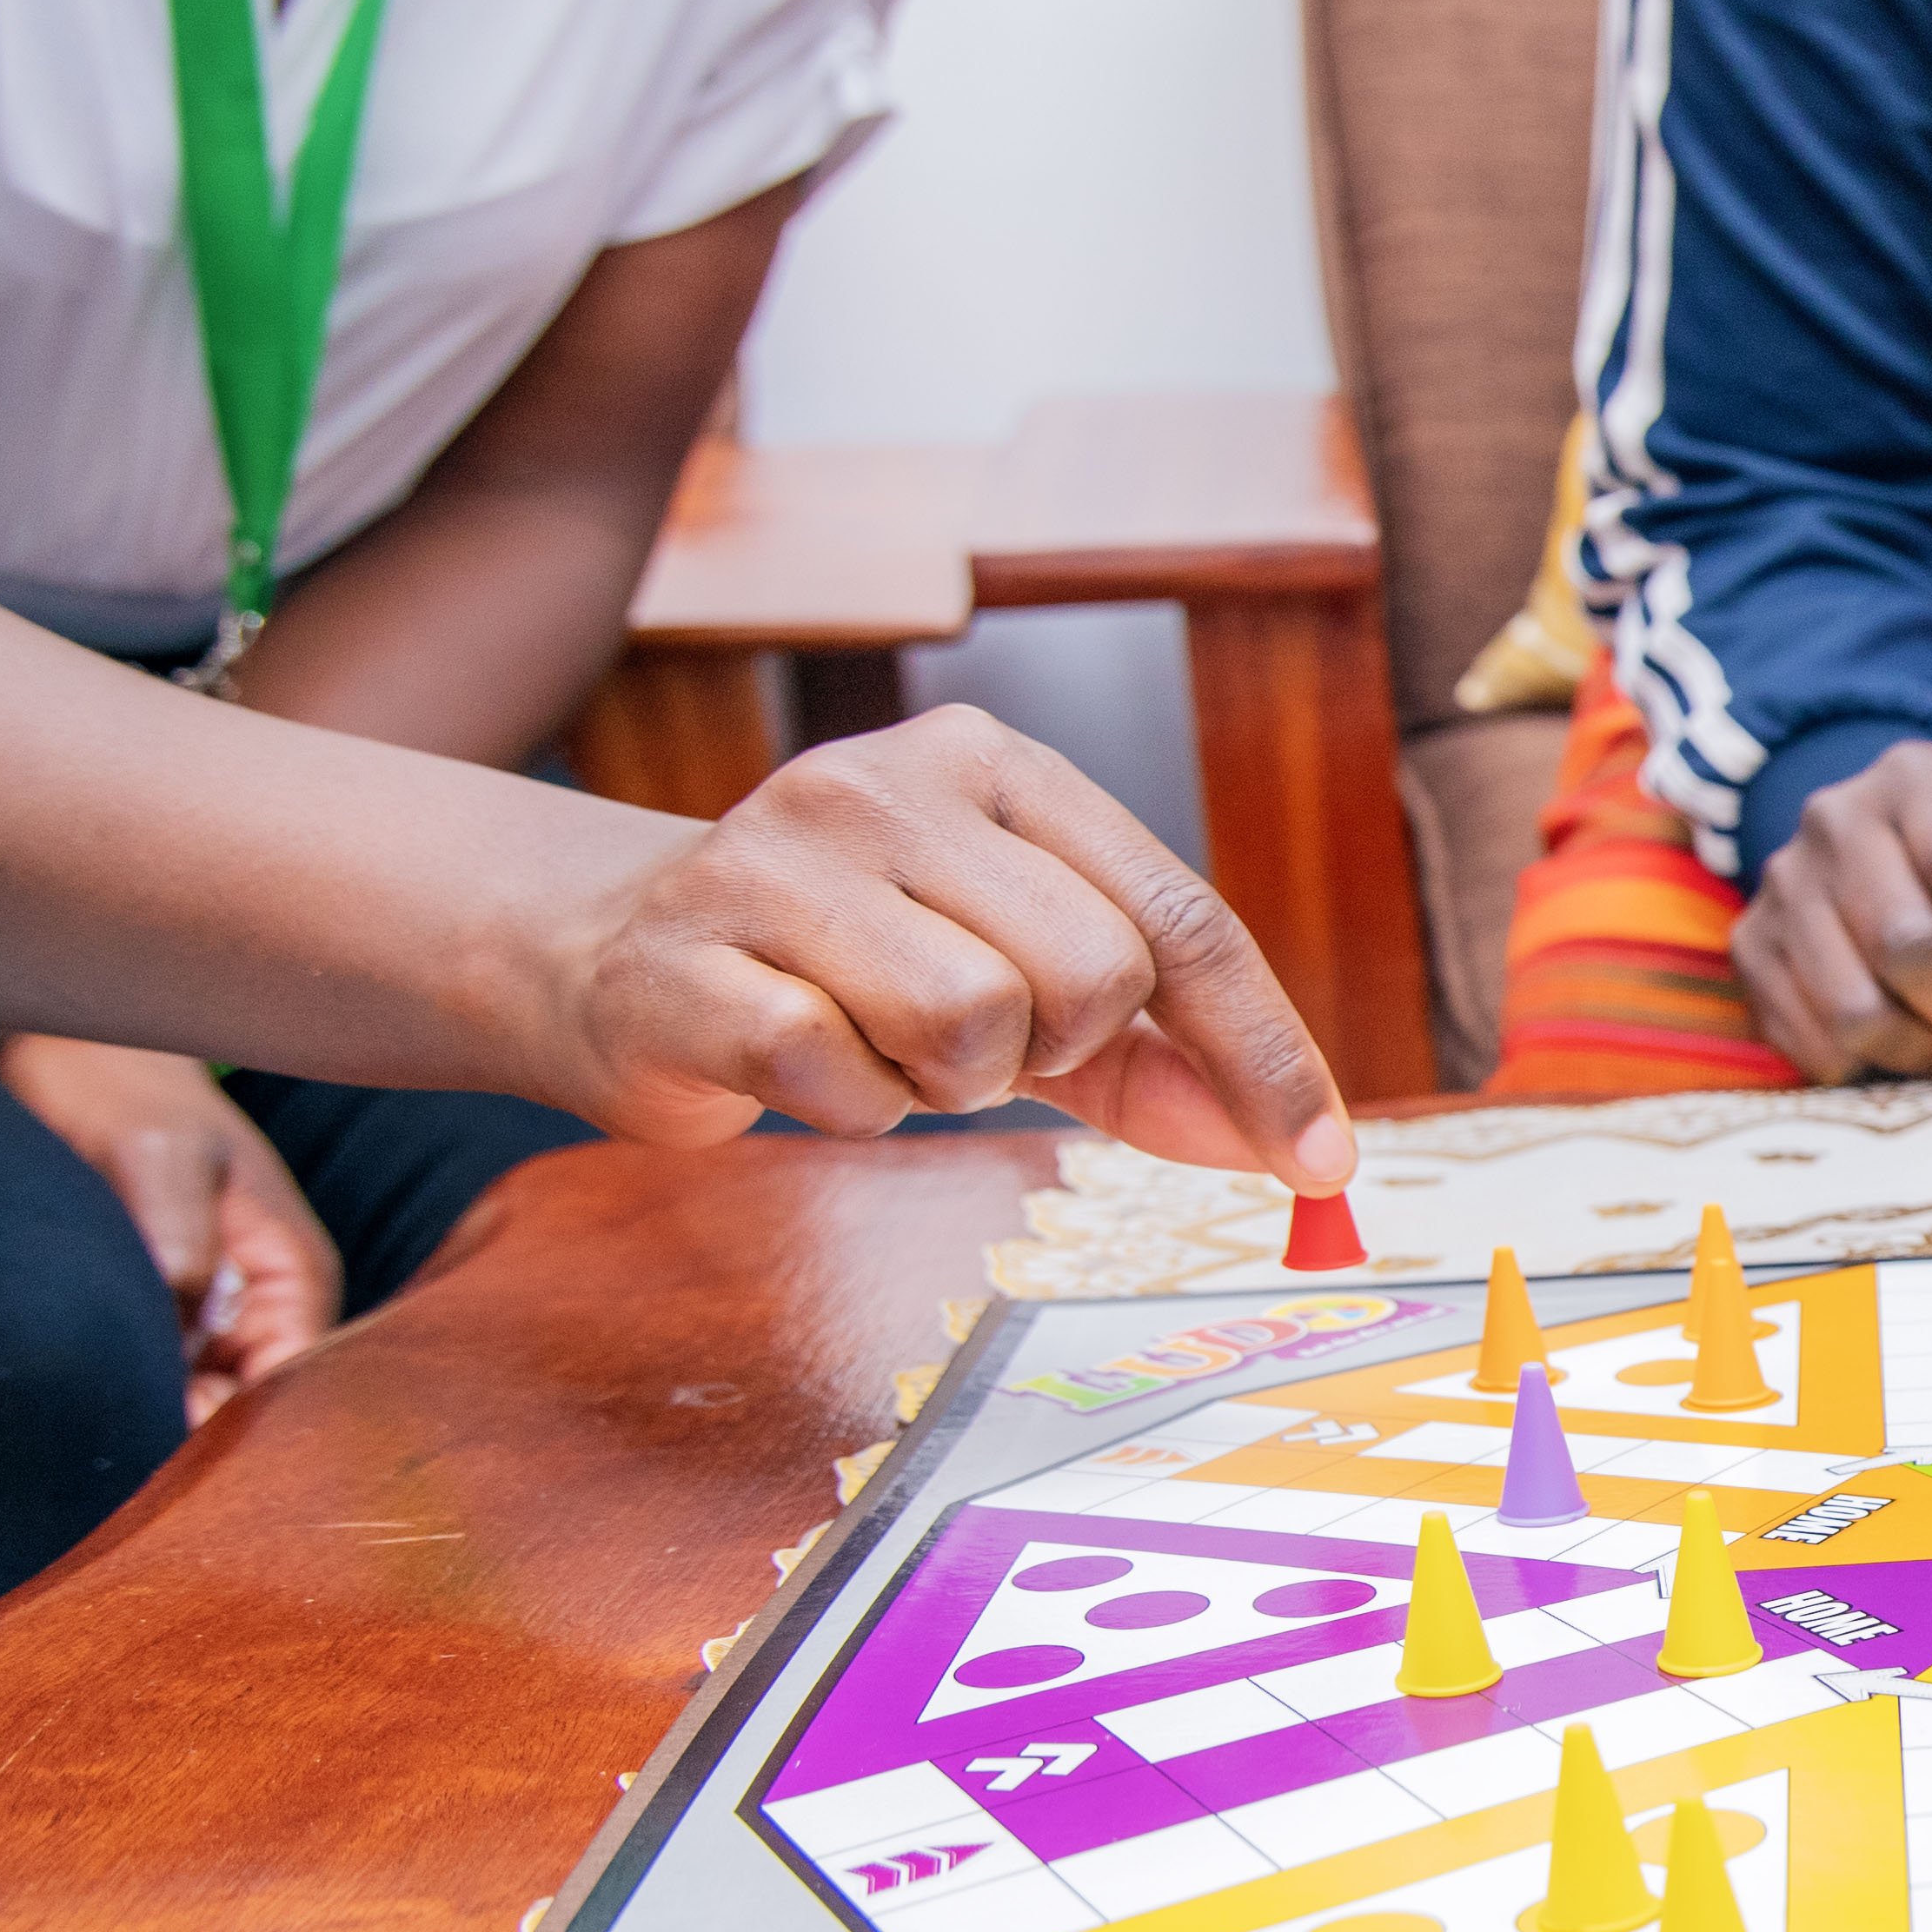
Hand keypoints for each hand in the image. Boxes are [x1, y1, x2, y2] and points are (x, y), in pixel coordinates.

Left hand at [0, 1037, 344, 1419]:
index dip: (252, 1420)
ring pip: (210, 1395)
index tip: (188, 1439)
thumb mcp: (161, 1159)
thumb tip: (191, 1333)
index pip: (300, 1376)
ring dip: (172, 1410)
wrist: (81, 1064)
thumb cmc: (131, 1096)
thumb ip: (184, 1242)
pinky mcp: (170, 1312)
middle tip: (138, 1438)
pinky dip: (148, 1391)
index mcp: (295, 1269)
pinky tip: (114, 1393)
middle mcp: (267, 1301)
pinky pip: (171, 1374)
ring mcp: (218, 1310)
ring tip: (119, 1419)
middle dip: (208, 1428)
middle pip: (257, 1401)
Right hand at [533, 708, 1355, 1184]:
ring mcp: (775, 860)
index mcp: (997, 767)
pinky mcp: (689, 960)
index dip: (1264, 1051)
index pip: (1182, 917)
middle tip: (967, 1040)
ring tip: (874, 1039)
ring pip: (972, 1025)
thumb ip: (1166, 1059)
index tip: (1322, 1164)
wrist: (608, 954)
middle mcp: (888, 784)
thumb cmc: (857, 970)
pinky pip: (839, 1077)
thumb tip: (1305, 1155)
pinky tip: (794, 1056)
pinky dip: (843, 1103)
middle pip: (1093, 977)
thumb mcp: (1027, 985)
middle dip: (1055, 1052)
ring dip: (940, 1081)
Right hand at [1731, 743, 1931, 1081]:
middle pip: (1907, 945)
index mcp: (1919, 778)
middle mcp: (1834, 818)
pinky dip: (1878, 1068)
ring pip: (1856, 1010)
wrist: (1901, 874)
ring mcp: (1782, 884)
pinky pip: (1815, 1045)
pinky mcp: (1753, 948)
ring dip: (1931, 1050)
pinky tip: (1916, 1045)